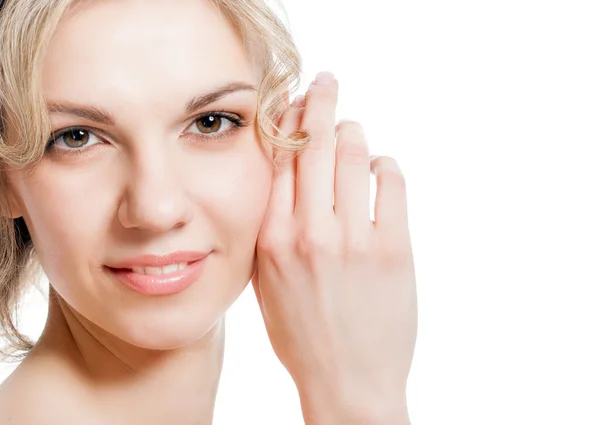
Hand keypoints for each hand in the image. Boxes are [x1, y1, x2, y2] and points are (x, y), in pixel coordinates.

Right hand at [251, 71, 416, 424]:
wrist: (347, 382)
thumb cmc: (302, 335)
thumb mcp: (267, 280)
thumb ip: (273, 227)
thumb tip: (290, 174)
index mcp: (271, 239)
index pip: (277, 158)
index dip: (287, 121)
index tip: (294, 103)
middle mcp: (309, 231)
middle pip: (314, 142)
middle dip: (320, 101)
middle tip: (326, 83)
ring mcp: (354, 238)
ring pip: (354, 152)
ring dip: (352, 132)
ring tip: (350, 129)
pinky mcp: (395, 247)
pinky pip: (392, 181)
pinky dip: (384, 165)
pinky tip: (378, 169)